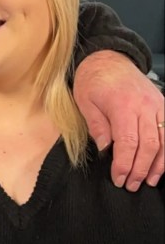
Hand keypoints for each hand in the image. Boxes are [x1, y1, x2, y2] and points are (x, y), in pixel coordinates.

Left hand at [73, 50, 163, 189]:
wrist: (108, 58)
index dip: (124, 164)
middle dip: (140, 169)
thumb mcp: (85, 102)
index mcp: (122, 106)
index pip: (127, 142)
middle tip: (131, 185)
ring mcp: (157, 105)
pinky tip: (162, 164)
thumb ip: (97, 126)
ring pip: (164, 140)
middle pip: (148, 145)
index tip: (118, 179)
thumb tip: (106, 149)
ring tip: (149, 181)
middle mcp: (144, 106)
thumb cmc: (93, 81)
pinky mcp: (163, 105)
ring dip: (158, 164)